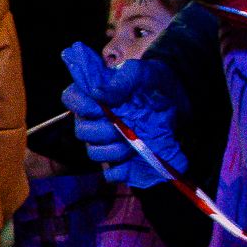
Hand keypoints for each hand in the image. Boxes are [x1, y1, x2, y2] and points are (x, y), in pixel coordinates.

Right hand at [59, 43, 186, 188]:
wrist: (175, 98)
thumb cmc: (151, 81)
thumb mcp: (139, 73)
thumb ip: (120, 81)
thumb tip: (96, 93)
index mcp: (93, 95)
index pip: (70, 98)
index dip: (80, 106)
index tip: (100, 107)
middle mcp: (93, 118)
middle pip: (81, 131)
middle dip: (101, 132)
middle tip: (122, 127)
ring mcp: (106, 139)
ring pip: (94, 153)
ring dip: (112, 151)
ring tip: (132, 143)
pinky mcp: (121, 156)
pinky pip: (110, 172)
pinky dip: (119, 172)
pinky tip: (130, 164)